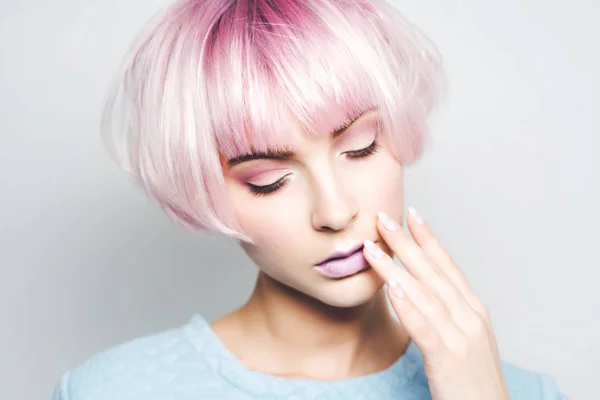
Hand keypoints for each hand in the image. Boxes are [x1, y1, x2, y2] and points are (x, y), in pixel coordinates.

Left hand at [362, 208, 508, 399]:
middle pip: (433, 272)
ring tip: (372, 246)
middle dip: (407, 242)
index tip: (411, 214)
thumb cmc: (473, 380)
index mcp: (473, 310)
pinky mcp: (449, 358)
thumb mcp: (465, 339)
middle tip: (383, 217)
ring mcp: (461, 336)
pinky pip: (424, 327)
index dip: (428, 238)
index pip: (447, 266)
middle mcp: (469, 316)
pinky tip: (391, 288)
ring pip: (424, 293)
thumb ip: (447, 314)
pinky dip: (407, 305)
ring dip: (396, 267)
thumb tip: (418, 292)